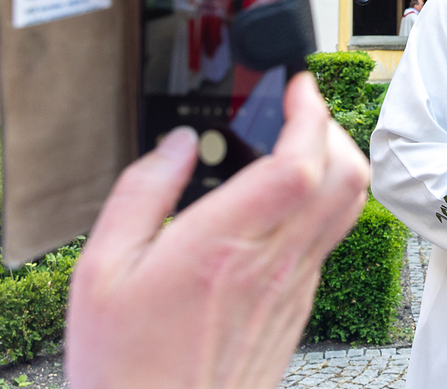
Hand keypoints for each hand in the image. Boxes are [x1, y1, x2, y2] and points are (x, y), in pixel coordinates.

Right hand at [66, 73, 368, 388]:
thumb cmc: (126, 368)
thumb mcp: (100, 272)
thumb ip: (141, 193)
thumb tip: (176, 144)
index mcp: (223, 247)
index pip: (299, 165)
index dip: (310, 113)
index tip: (296, 86)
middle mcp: (271, 265)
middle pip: (345, 177)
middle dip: (332, 126)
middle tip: (298, 109)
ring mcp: (292, 288)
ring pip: (345, 207)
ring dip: (333, 162)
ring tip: (292, 145)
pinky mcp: (296, 308)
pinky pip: (327, 239)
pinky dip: (318, 203)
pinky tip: (276, 202)